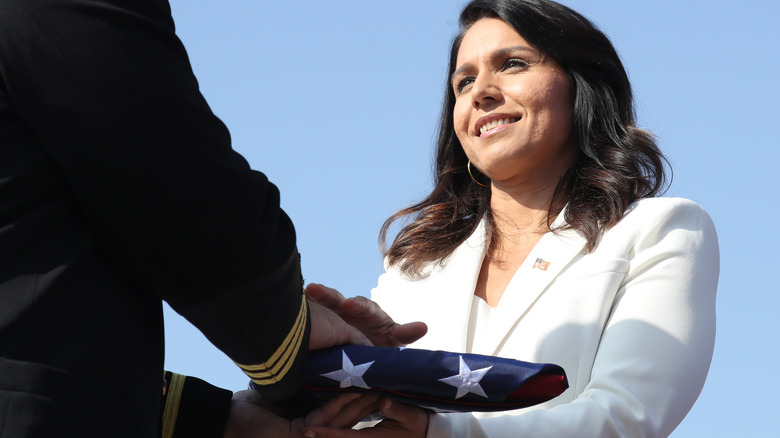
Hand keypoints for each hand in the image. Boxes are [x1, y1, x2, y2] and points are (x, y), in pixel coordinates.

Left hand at [225, 390, 380, 437]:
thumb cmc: (255, 406)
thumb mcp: (291, 390)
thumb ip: (313, 382)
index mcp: (317, 421)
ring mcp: (311, 435)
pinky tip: (352, 390)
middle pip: (351, 416)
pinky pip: (325, 417)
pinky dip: (339, 403)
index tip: (380, 380)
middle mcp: (317, 431)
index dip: (363, 397)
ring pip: (343, 417)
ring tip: (377, 385)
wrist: (229, 420)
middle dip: (369, 400)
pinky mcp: (300, 434)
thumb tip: (333, 360)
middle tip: (387, 382)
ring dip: (360, 401)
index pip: (346, 411)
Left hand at [301, 398, 428, 437]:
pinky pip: (345, 429)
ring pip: (339, 432)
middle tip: (295, 427)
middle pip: (337, 437)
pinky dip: (334, 423)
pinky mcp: (362, 435)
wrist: (424, 433)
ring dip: (324, 426)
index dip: (324, 434)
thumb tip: (384, 402)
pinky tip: (322, 417)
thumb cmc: (418, 424)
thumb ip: (398, 410)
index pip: (343, 437)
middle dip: (318, 432)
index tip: (305, 430)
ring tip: (304, 422)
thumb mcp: (412, 416)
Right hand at [305, 284, 426, 347]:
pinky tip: (291, 305)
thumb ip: (405, 333)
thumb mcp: (393, 339)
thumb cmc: (381, 345)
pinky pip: (314, 312)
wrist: (366, 351)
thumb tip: (424, 327)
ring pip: (325, 303)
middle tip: (316, 291)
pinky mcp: (324, 319)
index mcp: (370, 313)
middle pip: (338, 300)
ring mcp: (335, 313)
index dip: (356, 305)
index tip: (348, 304)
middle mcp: (351, 309)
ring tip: (304, 292)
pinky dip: (304, 308)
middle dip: (329, 296)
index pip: (364, 306)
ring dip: (316, 296)